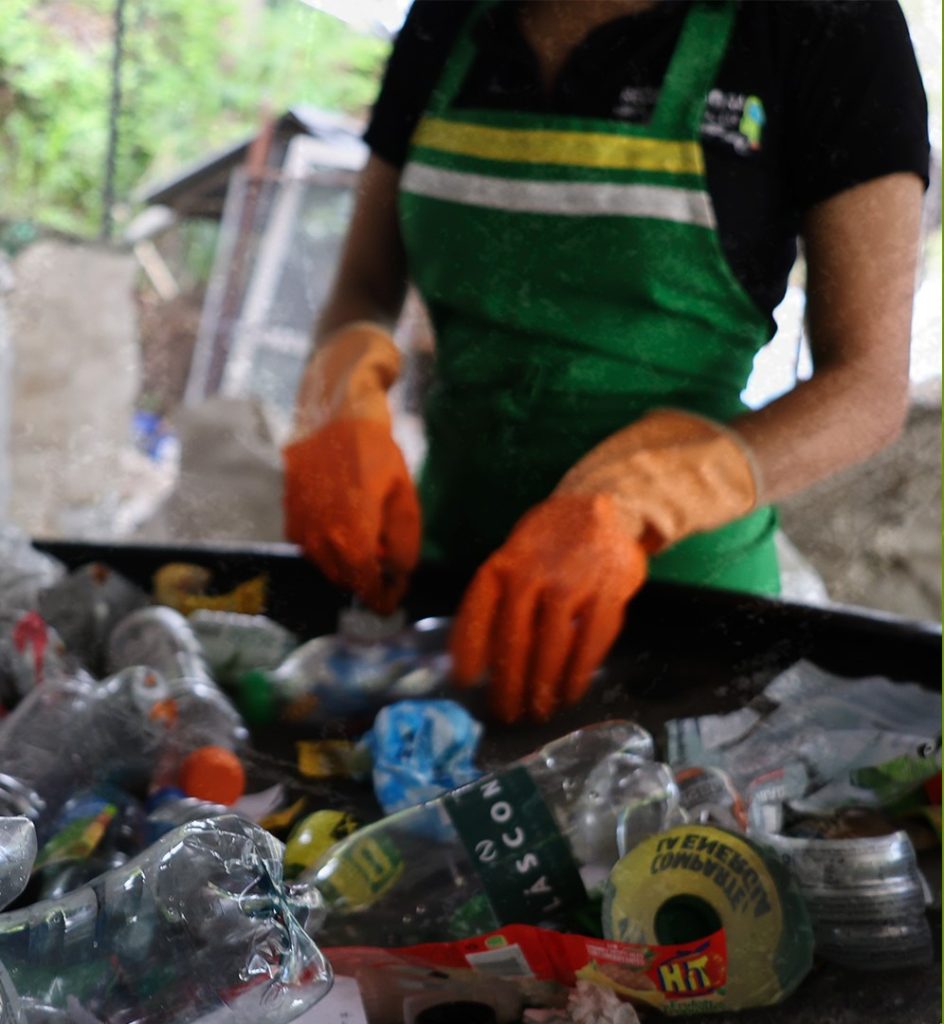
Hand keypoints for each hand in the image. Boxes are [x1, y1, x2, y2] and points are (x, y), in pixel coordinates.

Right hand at [283, 418, 420, 613]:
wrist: (334, 417)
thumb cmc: (377, 454)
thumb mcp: (405, 497)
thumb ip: (404, 544)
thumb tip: (398, 575)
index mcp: (352, 535)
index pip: (365, 586)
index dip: (382, 598)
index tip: (393, 598)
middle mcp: (320, 538)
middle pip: (345, 580)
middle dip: (367, 579)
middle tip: (388, 563)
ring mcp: (299, 528)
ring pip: (326, 565)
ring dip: (347, 562)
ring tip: (369, 536)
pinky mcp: (288, 516)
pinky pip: (311, 547)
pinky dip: (329, 546)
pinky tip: (345, 521)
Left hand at [450, 493, 646, 722]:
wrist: (601, 508)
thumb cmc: (547, 545)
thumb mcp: (513, 559)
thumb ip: (496, 600)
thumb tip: (472, 657)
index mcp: (502, 566)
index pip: (477, 613)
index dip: (469, 651)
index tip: (464, 682)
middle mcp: (532, 575)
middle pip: (514, 641)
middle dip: (508, 685)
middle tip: (506, 713)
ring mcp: (571, 585)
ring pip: (550, 648)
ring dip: (541, 687)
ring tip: (537, 710)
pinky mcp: (607, 595)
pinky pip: (589, 645)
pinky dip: (577, 676)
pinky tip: (569, 693)